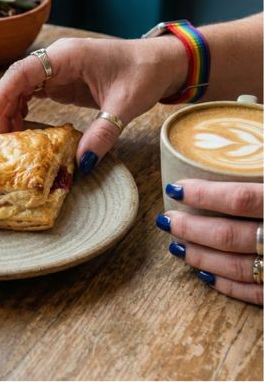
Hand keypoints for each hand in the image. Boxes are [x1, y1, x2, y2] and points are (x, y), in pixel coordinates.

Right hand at [0, 36, 186, 170]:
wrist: (160, 63)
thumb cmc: (143, 73)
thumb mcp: (124, 105)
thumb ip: (103, 134)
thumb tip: (83, 165)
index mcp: (67, 56)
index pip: (23, 71)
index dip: (1, 94)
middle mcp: (56, 59)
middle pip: (16, 81)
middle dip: (3, 108)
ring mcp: (57, 70)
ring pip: (21, 88)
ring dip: (11, 112)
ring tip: (8, 140)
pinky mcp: (62, 81)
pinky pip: (34, 94)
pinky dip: (24, 111)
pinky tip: (22, 130)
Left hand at [157, 179, 262, 304]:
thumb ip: (258, 169)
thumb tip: (251, 126)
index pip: (240, 199)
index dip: (203, 194)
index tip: (174, 190)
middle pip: (230, 235)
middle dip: (190, 228)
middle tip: (165, 220)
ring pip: (238, 266)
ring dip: (201, 256)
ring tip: (176, 245)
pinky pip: (255, 293)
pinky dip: (226, 284)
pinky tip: (203, 273)